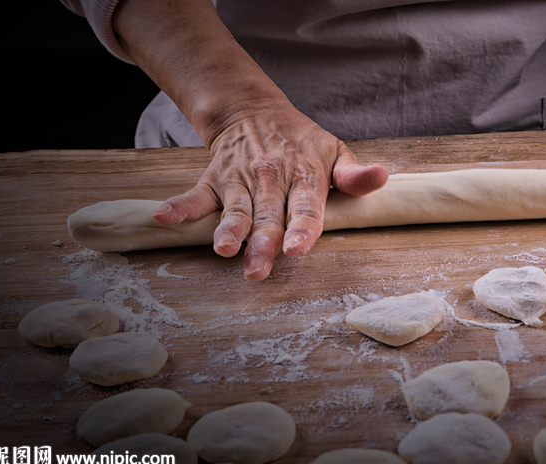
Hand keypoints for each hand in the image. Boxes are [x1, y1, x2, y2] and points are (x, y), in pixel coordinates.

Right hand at [152, 100, 387, 279]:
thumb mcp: (334, 152)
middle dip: (262, 244)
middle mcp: (271, 179)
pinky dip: (179, 207)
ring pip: (234, 210)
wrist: (254, 111)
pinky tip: (164, 219)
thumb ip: (353, 175)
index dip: (301, 227)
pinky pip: (195, 196)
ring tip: (222, 248)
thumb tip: (381, 177)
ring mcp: (240, 180)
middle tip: (258, 270)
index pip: (305, 205)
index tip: (297, 247)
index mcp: (304, 175)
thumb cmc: (301, 143)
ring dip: (227, 229)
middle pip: (268, 216)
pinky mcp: (214, 181)